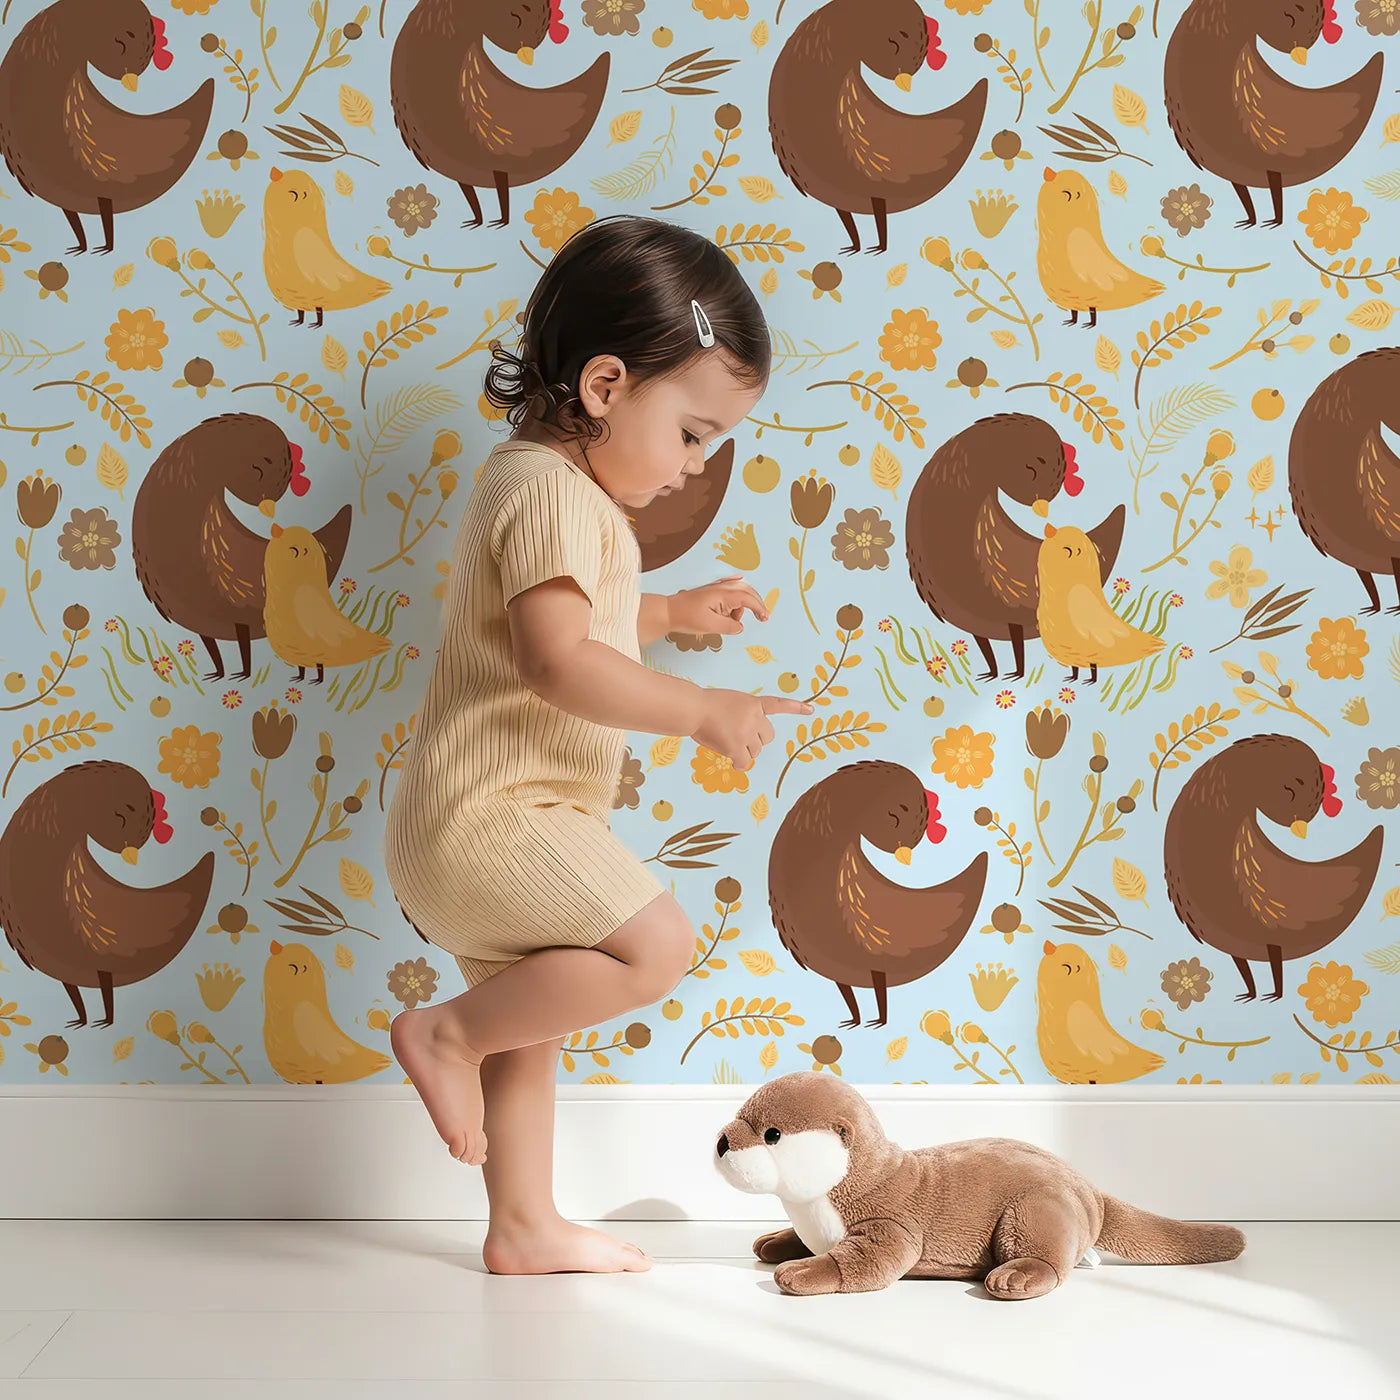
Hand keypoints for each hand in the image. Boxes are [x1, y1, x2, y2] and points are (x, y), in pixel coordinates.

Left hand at [668, 575, 768, 636]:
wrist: (668, 612)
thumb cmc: (686, 617)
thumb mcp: (710, 626)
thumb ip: (729, 626)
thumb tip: (740, 626)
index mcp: (723, 595)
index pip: (748, 599)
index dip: (759, 608)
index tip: (765, 617)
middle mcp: (721, 588)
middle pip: (747, 590)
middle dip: (757, 603)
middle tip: (762, 616)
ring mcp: (716, 588)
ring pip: (738, 590)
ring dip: (743, 604)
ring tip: (733, 619)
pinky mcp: (711, 591)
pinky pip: (729, 586)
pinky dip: (737, 589)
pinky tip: (739, 583)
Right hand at [691, 687, 811, 770]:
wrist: (694, 709)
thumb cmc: (705, 705)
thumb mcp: (731, 701)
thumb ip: (742, 714)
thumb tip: (742, 737)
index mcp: (753, 704)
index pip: (778, 705)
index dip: (796, 708)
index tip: (811, 710)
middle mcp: (754, 718)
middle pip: (768, 737)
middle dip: (757, 740)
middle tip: (740, 738)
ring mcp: (746, 733)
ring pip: (755, 751)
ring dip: (745, 751)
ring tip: (727, 742)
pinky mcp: (737, 747)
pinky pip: (744, 762)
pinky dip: (739, 764)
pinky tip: (732, 761)